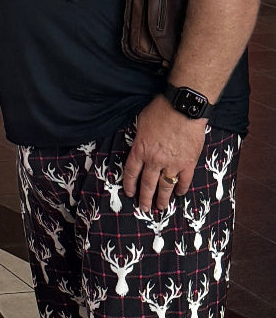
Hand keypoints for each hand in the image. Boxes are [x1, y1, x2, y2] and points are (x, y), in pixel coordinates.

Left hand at [121, 96, 206, 212]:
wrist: (183, 108)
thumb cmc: (160, 110)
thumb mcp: (141, 123)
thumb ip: (140, 138)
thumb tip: (139, 146)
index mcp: (140, 149)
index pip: (131, 172)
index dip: (129, 185)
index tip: (129, 193)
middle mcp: (154, 160)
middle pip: (147, 184)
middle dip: (145, 198)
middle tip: (143, 208)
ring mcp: (172, 163)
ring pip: (165, 187)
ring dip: (162, 199)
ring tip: (160, 208)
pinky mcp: (188, 163)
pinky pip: (184, 181)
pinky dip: (181, 189)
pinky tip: (178, 194)